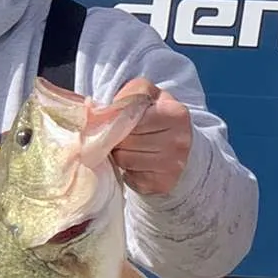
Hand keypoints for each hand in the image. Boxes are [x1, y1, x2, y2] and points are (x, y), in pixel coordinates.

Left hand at [110, 77, 193, 195]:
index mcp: (176, 113)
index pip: (130, 116)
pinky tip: (137, 163)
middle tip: (123, 136)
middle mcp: (178, 141)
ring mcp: (172, 166)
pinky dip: (128, 170)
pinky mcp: (161, 184)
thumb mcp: (149, 96)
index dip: (119, 118)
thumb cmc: (158, 119)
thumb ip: (129, 93)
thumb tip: (95, 108)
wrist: (182, 150)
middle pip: (126, 139)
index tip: (121, 119)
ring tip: (129, 149)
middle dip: (118, 137)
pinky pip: (129, 177)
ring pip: (124, 159)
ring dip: (120, 154)